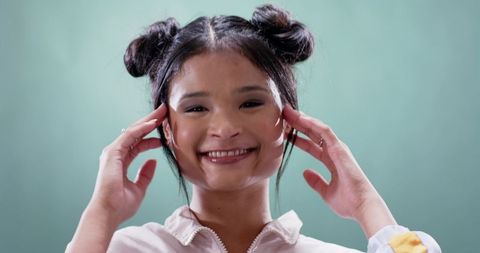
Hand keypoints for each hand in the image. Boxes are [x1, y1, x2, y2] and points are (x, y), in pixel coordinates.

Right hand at [88, 104, 166, 224]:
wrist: (109, 213)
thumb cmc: (120, 205)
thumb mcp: (139, 188)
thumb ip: (145, 174)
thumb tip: (153, 162)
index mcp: (121, 161)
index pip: (138, 144)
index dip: (152, 137)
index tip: (165, 133)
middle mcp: (116, 154)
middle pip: (136, 133)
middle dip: (150, 122)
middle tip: (164, 112)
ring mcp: (112, 152)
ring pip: (133, 131)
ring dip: (148, 121)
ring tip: (162, 112)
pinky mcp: (112, 153)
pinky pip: (129, 136)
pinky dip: (141, 129)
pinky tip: (153, 123)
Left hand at [282, 104, 395, 236]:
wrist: (362, 207)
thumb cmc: (349, 202)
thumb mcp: (326, 192)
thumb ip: (316, 182)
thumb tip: (305, 173)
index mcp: (332, 161)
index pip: (312, 146)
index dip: (298, 139)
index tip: (284, 133)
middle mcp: (335, 152)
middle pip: (313, 134)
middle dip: (298, 125)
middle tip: (283, 116)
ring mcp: (338, 149)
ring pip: (318, 129)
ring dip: (303, 120)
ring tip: (288, 112)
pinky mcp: (340, 149)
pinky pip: (325, 132)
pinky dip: (313, 124)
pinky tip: (302, 118)